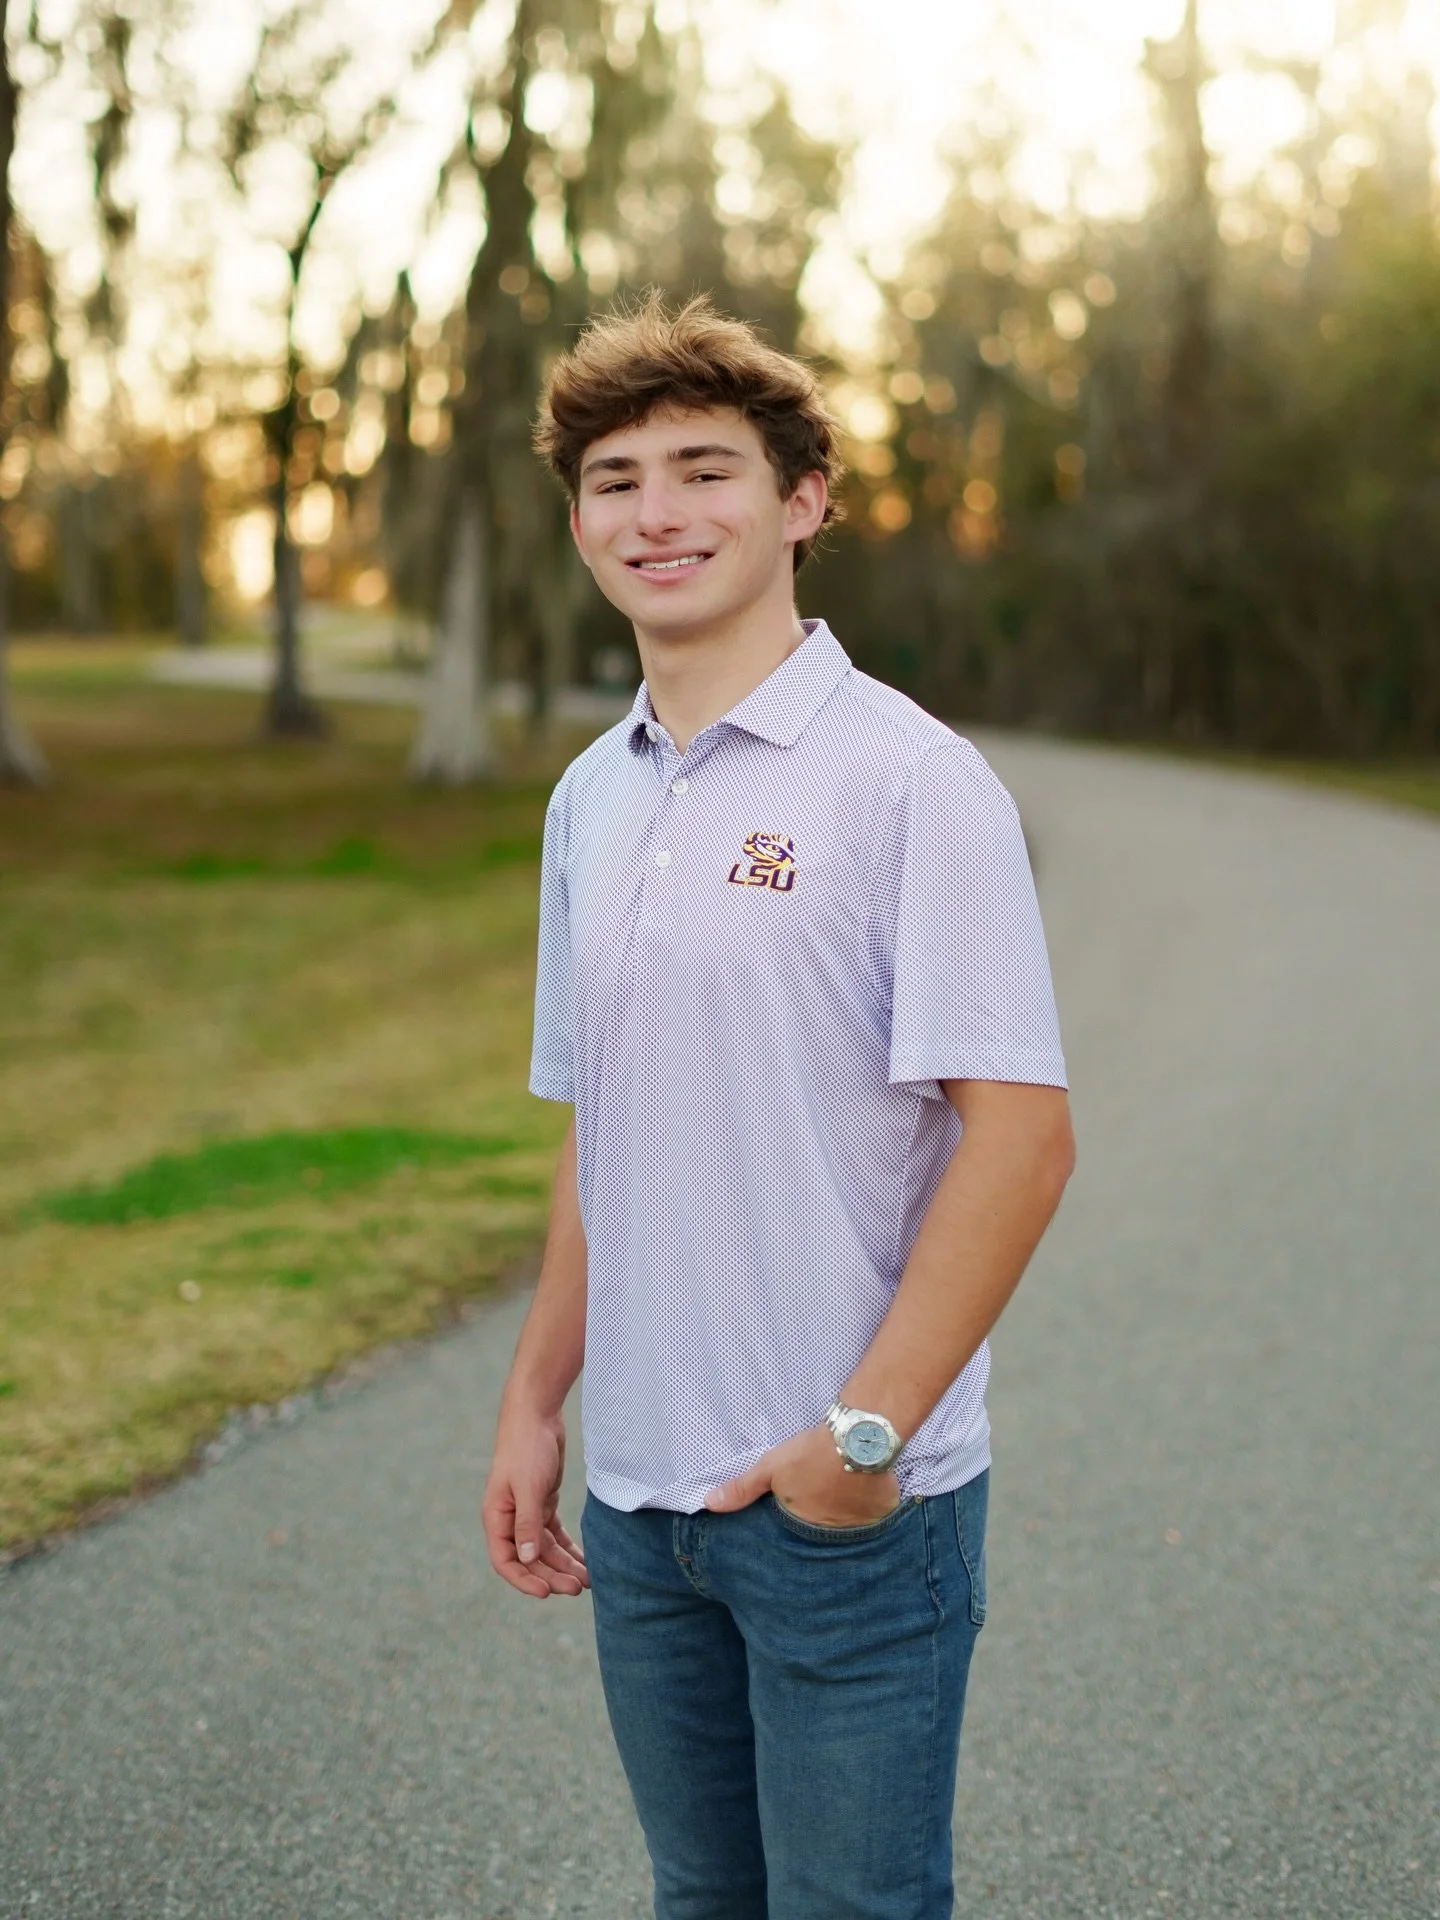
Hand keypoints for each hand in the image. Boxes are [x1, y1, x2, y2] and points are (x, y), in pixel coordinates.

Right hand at [482, 1405, 589, 1598]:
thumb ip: (527, 1523)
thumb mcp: (528, 1486)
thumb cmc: (526, 1447)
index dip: (524, 1580)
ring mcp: (528, 1513)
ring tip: (589, 1580)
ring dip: (565, 1566)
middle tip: (578, 1588)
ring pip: (546, 1550)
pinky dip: (569, 1550)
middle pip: (531, 1559)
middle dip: (553, 1575)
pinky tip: (585, 1562)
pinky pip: (556, 1536)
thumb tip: (528, 1560)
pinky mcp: (544, 1504)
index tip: (547, 1592)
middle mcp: (510, 1521)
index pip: (506, 1561)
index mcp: (496, 1518)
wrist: (537, 1415)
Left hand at [704, 1424, 900, 1528]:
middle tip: (820, 1516)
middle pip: (822, 1538)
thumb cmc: (811, 1455)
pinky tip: (868, 1506)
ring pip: (850, 1533)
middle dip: (819, 1532)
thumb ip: (742, 1489)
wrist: (858, 1438)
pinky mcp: (882, 1515)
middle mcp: (830, 1535)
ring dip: (846, 1525)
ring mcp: (859, 1528)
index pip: (795, 1539)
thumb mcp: (770, 1468)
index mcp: (802, 1527)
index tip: (797, 1523)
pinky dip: (872, 1517)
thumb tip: (708, 1503)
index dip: (795, 1529)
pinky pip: (876, 1523)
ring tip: (843, 1512)